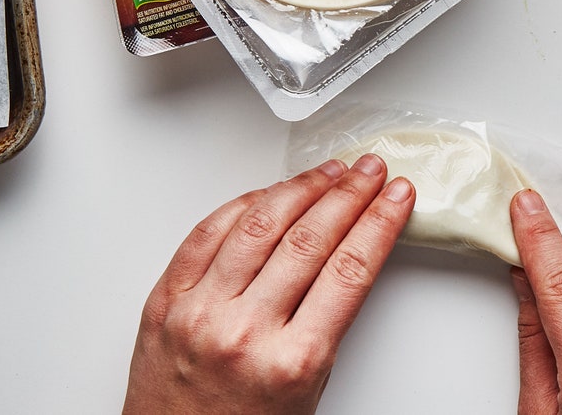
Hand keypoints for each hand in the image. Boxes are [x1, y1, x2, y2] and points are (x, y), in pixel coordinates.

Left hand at [124, 155, 414, 414]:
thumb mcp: (308, 390)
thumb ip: (325, 324)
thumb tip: (348, 252)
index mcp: (290, 362)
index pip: (349, 270)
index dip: (379, 222)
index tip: (397, 197)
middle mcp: (243, 331)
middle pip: (309, 239)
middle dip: (348, 195)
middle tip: (371, 171)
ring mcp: (198, 311)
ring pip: (258, 225)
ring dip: (300, 188)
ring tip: (328, 172)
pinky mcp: (164, 300)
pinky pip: (205, 234)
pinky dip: (241, 205)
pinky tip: (268, 193)